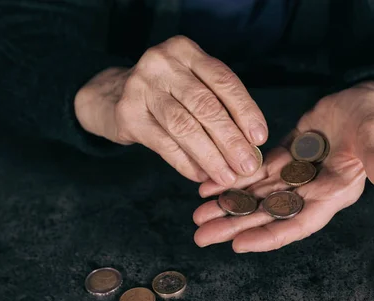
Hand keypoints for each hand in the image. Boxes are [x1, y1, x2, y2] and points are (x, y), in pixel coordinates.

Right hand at [74, 36, 267, 185]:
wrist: (112, 95)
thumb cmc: (166, 92)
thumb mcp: (191, 83)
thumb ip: (219, 105)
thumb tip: (250, 146)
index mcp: (185, 51)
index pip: (223, 81)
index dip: (245, 111)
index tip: (260, 138)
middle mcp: (161, 63)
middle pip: (205, 105)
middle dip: (231, 140)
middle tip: (248, 165)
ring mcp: (140, 87)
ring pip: (184, 127)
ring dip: (211, 156)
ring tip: (228, 176)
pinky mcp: (127, 114)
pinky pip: (164, 144)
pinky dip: (186, 163)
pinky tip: (201, 176)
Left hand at [192, 80, 373, 251]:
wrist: (363, 101)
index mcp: (333, 193)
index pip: (298, 222)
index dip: (269, 236)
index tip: (238, 245)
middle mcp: (310, 191)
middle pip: (268, 215)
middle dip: (236, 226)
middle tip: (202, 236)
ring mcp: (295, 176)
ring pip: (257, 197)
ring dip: (228, 206)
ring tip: (197, 216)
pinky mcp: (285, 158)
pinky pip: (256, 173)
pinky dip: (233, 180)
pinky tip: (208, 187)